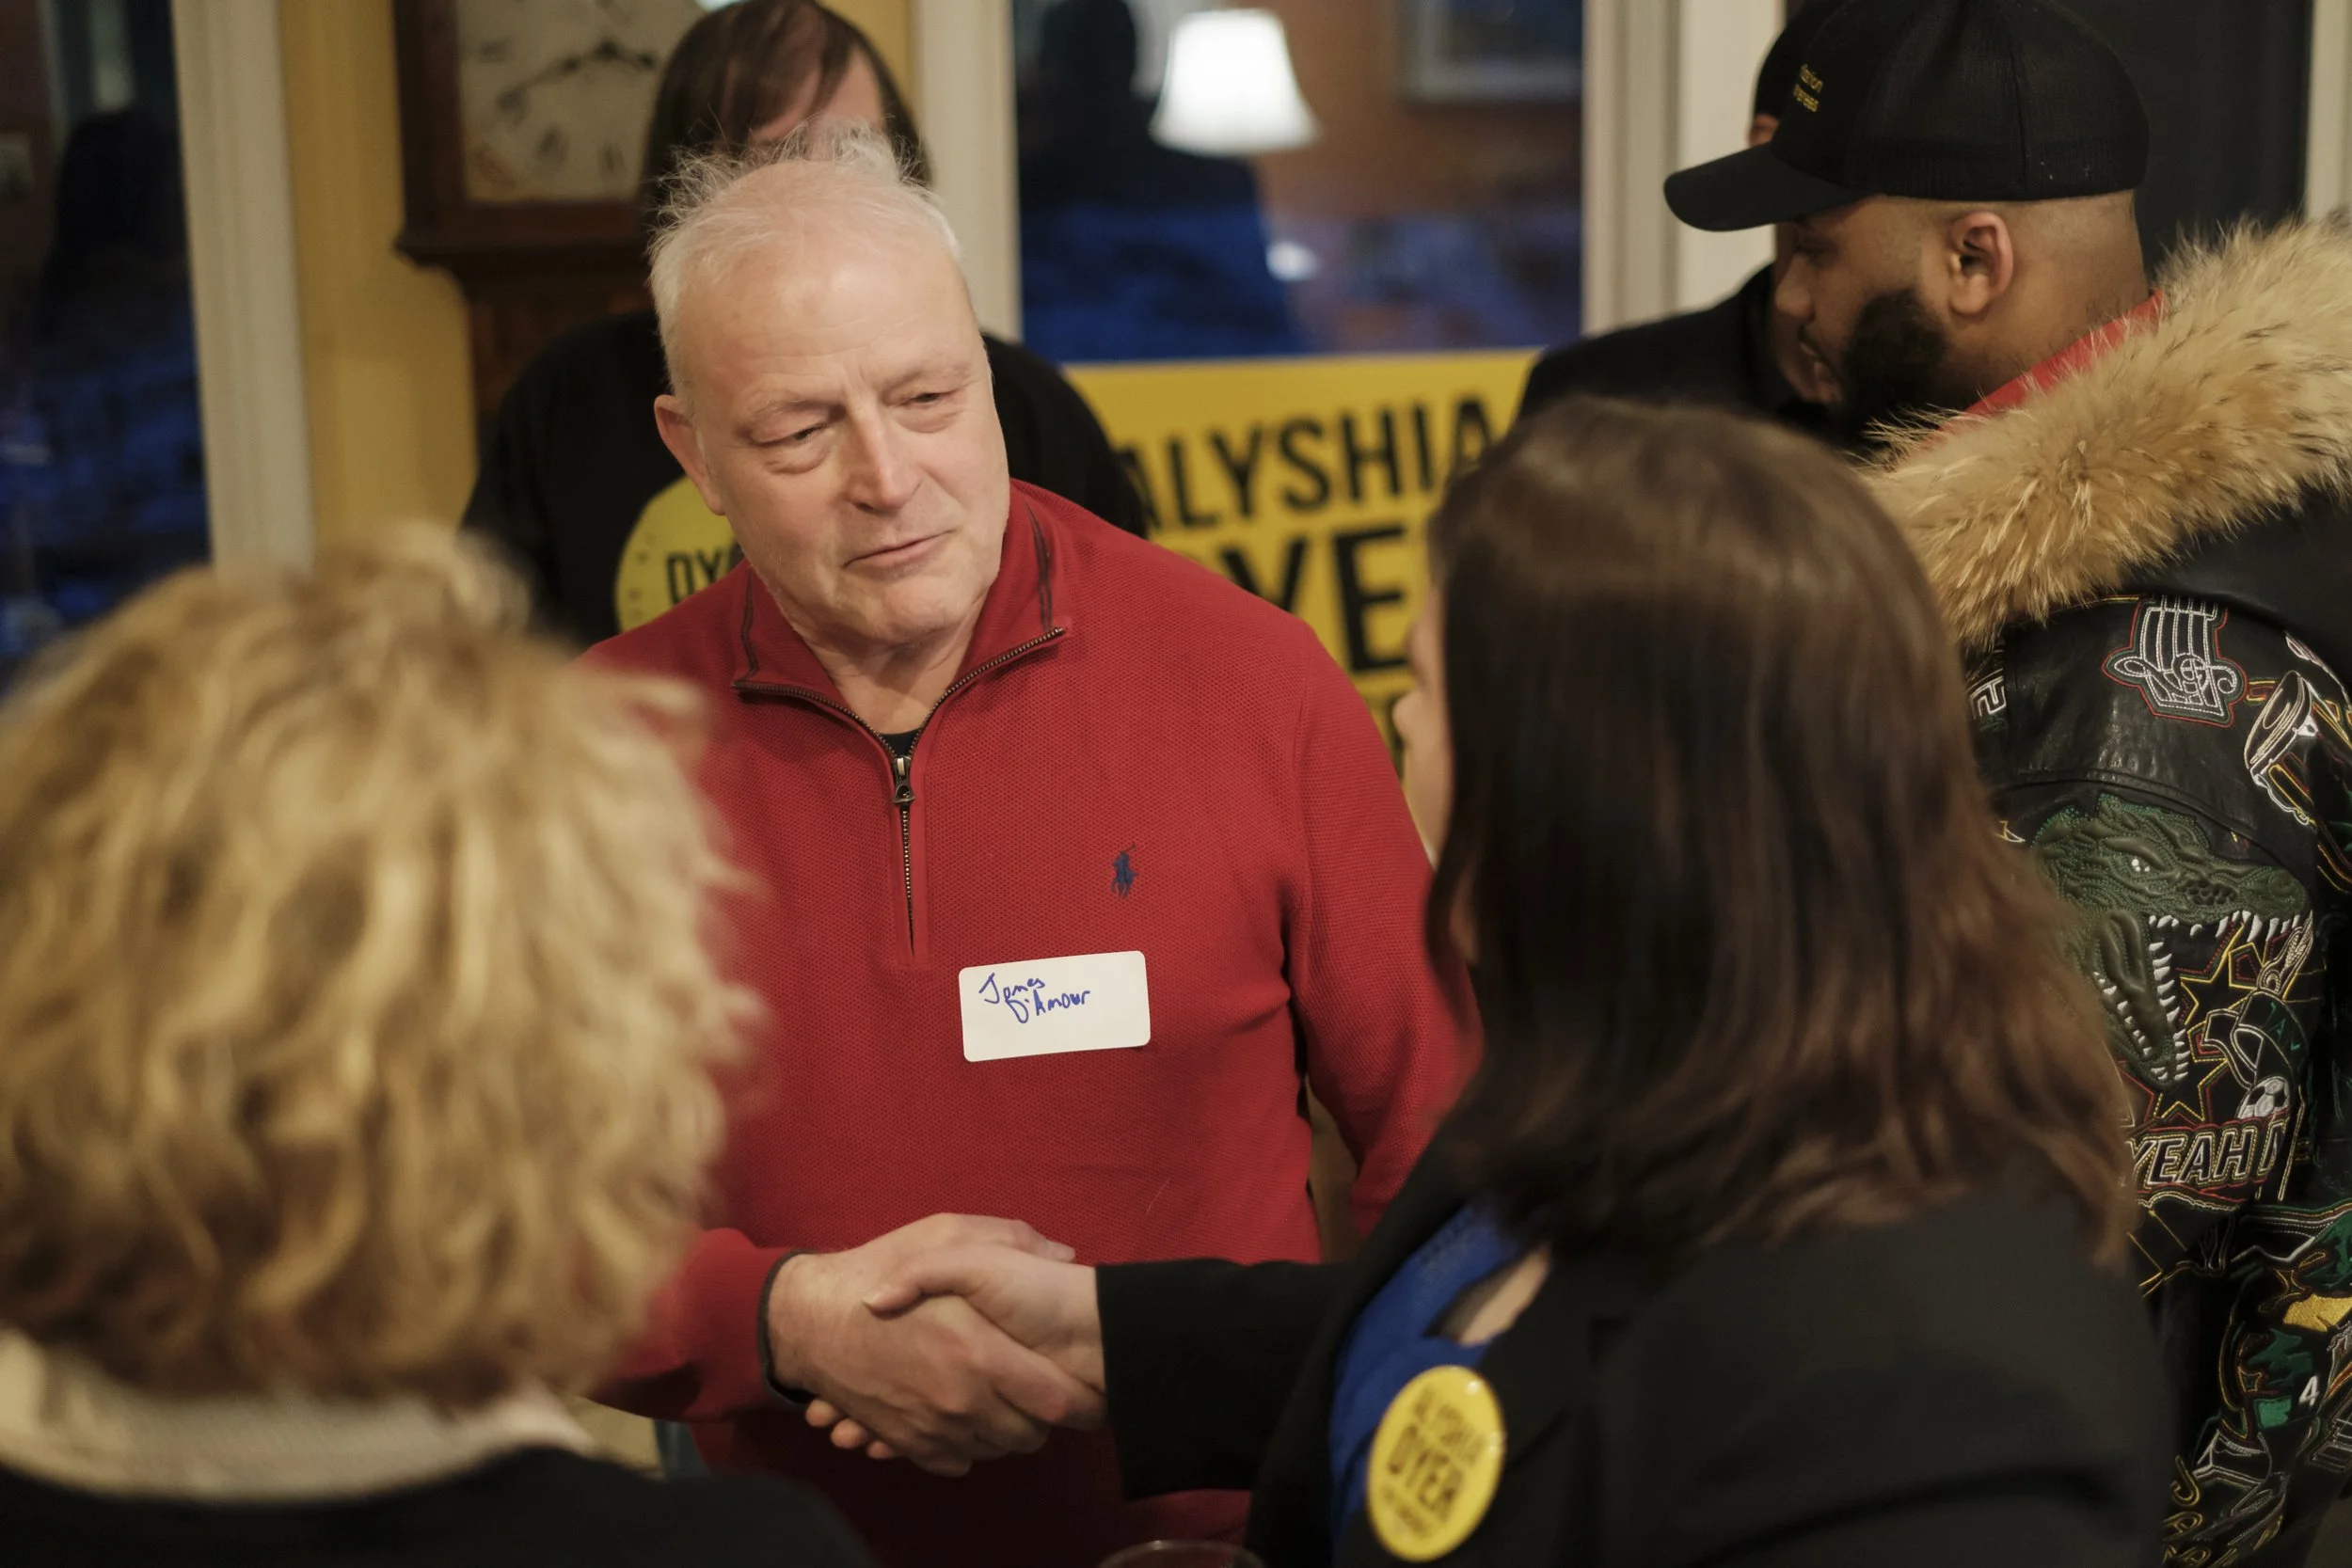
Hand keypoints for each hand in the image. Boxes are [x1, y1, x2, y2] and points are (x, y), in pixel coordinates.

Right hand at [763, 1215, 1095, 1475]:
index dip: (1074, 1394)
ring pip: (993, 1451)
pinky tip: (962, 1415)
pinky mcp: (907, 1441)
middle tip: (1034, 1385)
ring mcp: (931, 1427)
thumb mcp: (946, 1233)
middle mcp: (961, 1401)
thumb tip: (1065, 1255)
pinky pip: (955, 1461)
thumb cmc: (877, 1267)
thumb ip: (1011, 1238)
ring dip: (1002, 1431)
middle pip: (1029, 1436)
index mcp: (980, 1353)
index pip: (1054, 1401)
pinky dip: (965, 1446)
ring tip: (999, 1397)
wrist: (807, 1316)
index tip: (1074, 1378)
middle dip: (1039, 1416)